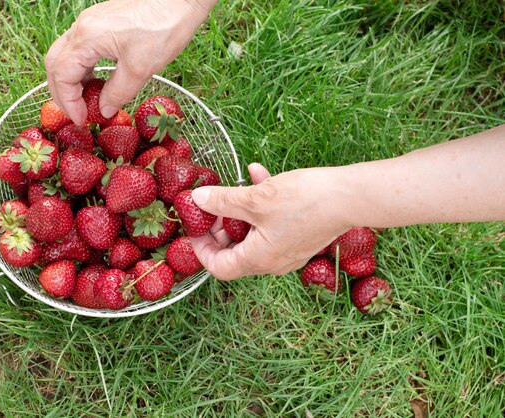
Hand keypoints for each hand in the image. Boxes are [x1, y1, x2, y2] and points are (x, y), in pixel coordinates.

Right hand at [45, 0, 215, 124]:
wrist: (180, 0)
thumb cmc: (163, 27)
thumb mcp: (140, 69)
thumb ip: (117, 93)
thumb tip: (104, 110)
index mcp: (87, 38)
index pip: (62, 76)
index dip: (68, 103)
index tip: (82, 120)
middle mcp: (83, 27)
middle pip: (56, 64)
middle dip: (63, 93)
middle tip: (78, 114)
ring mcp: (91, 23)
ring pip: (67, 55)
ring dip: (73, 81)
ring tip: (88, 102)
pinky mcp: (103, 23)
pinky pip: (82, 48)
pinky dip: (84, 69)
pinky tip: (99, 82)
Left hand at [189, 163, 352, 279]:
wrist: (351, 196)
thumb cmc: (304, 201)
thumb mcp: (255, 199)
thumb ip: (223, 201)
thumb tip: (197, 199)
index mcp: (259, 259)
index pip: (219, 268)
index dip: (201, 250)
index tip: (194, 229)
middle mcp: (273, 262)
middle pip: (234, 251)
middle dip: (220, 226)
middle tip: (213, 205)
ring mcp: (288, 250)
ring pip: (253, 234)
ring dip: (240, 211)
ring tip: (235, 186)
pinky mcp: (300, 236)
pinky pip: (272, 224)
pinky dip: (261, 204)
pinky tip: (257, 174)